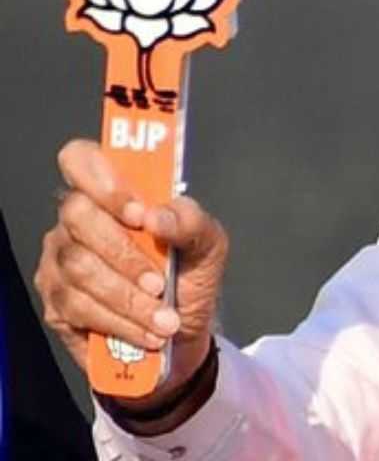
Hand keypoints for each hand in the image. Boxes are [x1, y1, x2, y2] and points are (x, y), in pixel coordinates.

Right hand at [34, 139, 228, 410]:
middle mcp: (77, 221)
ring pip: (77, 268)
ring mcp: (60, 261)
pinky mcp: (55, 303)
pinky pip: (77, 307)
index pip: (82, 159)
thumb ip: (191, 221)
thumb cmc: (190, 276)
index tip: (137, 213)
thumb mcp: (208, 245)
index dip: (103, 181)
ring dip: (128, 297)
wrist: (184, 334)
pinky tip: (147, 333)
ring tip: (165, 318)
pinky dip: (119, 322)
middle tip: (160, 282)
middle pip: (77, 215)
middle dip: (123, 253)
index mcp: (113, 194)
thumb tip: (157, 216)